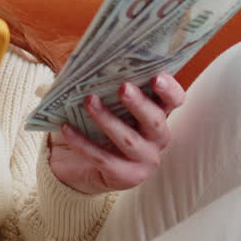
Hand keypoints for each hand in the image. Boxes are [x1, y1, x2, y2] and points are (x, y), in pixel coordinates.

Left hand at [48, 73, 185, 194]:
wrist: (82, 165)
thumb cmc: (97, 124)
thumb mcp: (106, 103)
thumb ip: (105, 84)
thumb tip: (88, 63)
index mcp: (158, 114)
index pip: (174, 100)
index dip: (169, 90)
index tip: (157, 77)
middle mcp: (157, 138)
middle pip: (155, 120)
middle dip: (139, 103)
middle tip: (123, 87)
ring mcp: (144, 160)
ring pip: (129, 140)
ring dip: (108, 119)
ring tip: (89, 101)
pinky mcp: (124, 177)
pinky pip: (102, 158)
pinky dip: (83, 143)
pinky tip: (66, 128)